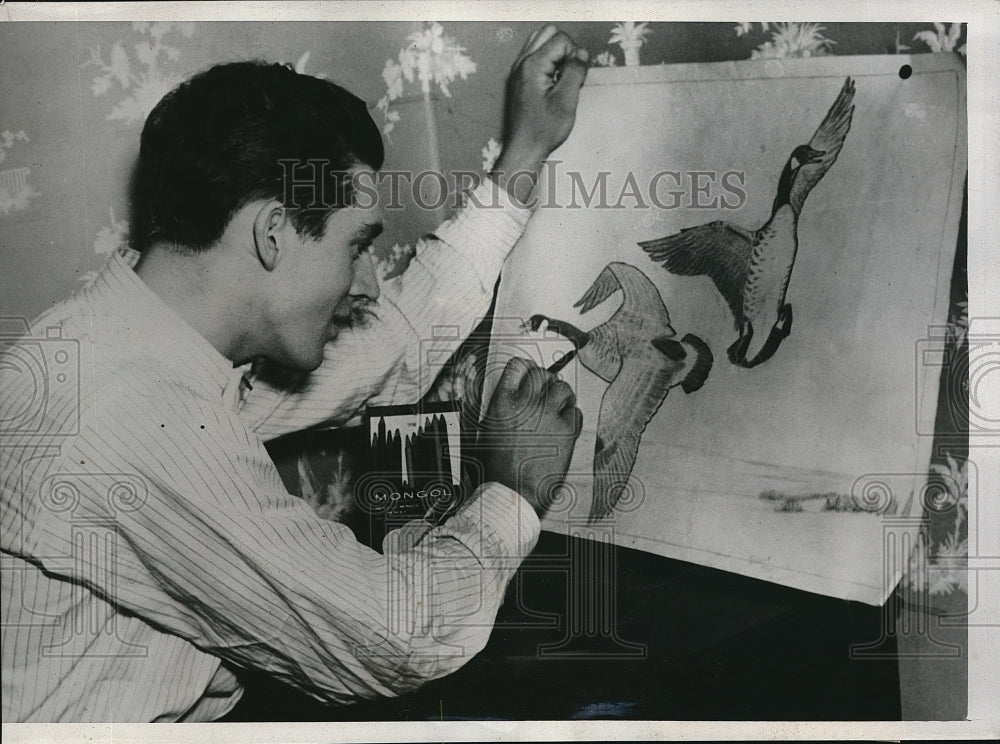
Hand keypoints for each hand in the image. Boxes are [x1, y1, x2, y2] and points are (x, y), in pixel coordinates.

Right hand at [478, 357, 582, 516]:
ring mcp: (549, 415)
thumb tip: (512, 399)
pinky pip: (575, 411)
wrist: (515, 493)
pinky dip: (571, 414)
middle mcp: (526, 404)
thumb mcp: (486, 432)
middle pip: (541, 374)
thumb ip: (501, 410)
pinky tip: (565, 422)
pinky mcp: (567, 430)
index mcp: (502, 402)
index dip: (524, 368)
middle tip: (544, 388)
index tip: (527, 371)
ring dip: (561, 394)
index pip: (517, 366)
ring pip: (562, 388)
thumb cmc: (498, 470)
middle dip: (543, 379)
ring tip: (558, 403)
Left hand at [491, 25, 588, 203]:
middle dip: (565, 46)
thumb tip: (582, 53)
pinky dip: (546, 60)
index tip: (574, 77)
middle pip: (548, 32)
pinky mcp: (518, 78)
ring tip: (560, 76)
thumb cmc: (543, 130)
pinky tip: (551, 82)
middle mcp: (521, 63)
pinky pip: (534, 55)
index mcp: (532, 65)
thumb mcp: (567, 100)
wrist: (523, 149)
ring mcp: (517, 70)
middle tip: (569, 72)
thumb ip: (575, 71)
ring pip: (539, 41)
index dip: (575, 55)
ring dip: (555, 51)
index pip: (561, 39)